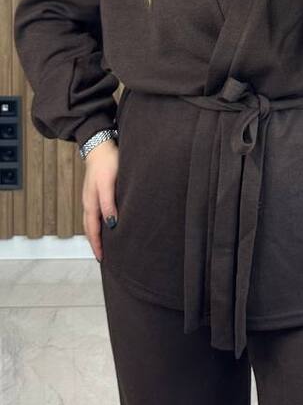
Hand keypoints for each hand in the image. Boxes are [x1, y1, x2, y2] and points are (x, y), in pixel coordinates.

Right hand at [81, 140, 118, 263]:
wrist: (100, 145)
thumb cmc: (107, 162)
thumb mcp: (108, 183)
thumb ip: (108, 203)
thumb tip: (111, 223)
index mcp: (91, 203)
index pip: (93, 230)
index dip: (97, 245)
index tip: (102, 258)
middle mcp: (89, 203)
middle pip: (90, 229)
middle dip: (95, 244)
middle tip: (102, 258)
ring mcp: (90, 198)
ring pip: (91, 222)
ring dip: (96, 235)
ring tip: (103, 246)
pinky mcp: (95, 192)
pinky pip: (94, 214)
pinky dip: (97, 224)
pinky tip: (105, 225)